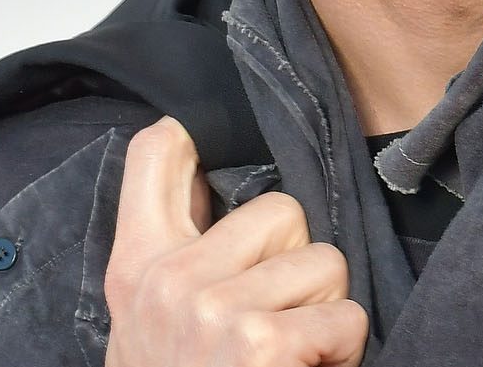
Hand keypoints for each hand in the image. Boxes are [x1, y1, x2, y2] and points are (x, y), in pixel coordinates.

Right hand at [104, 117, 366, 365]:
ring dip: (325, 313)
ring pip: (326, 262)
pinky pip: (346, 316)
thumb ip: (178, 259)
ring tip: (290, 355)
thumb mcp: (149, 324)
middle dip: (299, 264)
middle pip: (283, 209)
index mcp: (136, 268)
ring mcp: (214, 309)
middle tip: (273, 324)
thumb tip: (210, 184)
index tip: (204, 144)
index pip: (154, 154)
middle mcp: (169, 279)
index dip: (192, 137)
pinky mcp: (260, 343)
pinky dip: (342, 353)